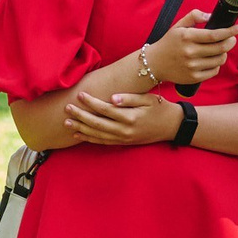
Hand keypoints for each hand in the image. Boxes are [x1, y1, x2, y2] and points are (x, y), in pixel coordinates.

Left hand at [65, 89, 181, 145]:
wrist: (171, 126)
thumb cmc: (159, 108)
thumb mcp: (148, 99)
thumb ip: (129, 98)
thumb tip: (112, 98)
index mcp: (130, 117)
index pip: (105, 109)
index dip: (91, 102)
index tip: (80, 94)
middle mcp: (125, 130)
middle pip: (97, 123)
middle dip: (80, 115)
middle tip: (67, 108)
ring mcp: (123, 138)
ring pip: (97, 134)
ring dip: (81, 128)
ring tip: (66, 122)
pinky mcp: (122, 143)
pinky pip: (102, 142)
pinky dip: (89, 138)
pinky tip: (78, 134)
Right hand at [143, 9, 237, 85]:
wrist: (153, 64)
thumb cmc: (168, 43)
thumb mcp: (177, 26)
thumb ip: (193, 16)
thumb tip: (211, 16)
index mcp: (187, 37)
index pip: (214, 35)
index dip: (230, 31)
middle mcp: (190, 52)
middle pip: (221, 48)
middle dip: (231, 42)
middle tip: (232, 39)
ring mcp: (192, 66)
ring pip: (220, 60)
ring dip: (223, 54)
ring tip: (219, 50)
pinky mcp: (193, 77)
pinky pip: (214, 71)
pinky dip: (216, 65)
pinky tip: (211, 60)